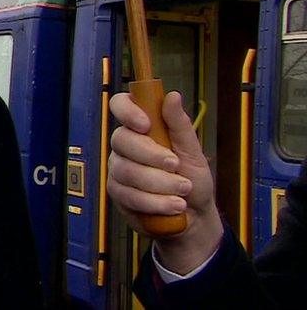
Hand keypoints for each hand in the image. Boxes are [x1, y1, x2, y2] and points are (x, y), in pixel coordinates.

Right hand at [107, 91, 223, 273]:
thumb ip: (180, 125)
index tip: (146, 124)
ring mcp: (118, 169)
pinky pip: (129, 194)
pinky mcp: (117, 193)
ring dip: (160, 183)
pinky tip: (173, 205)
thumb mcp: (193, 150)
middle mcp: (125, 145)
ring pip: (126, 170)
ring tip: (183, 190)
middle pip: (122, 140)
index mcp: (141, 127)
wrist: (194, 215)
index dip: (127, 111)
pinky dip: (155, 202)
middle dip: (152, 155)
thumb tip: (172, 96)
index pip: (120, 105)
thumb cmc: (192, 178)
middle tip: (176, 165)